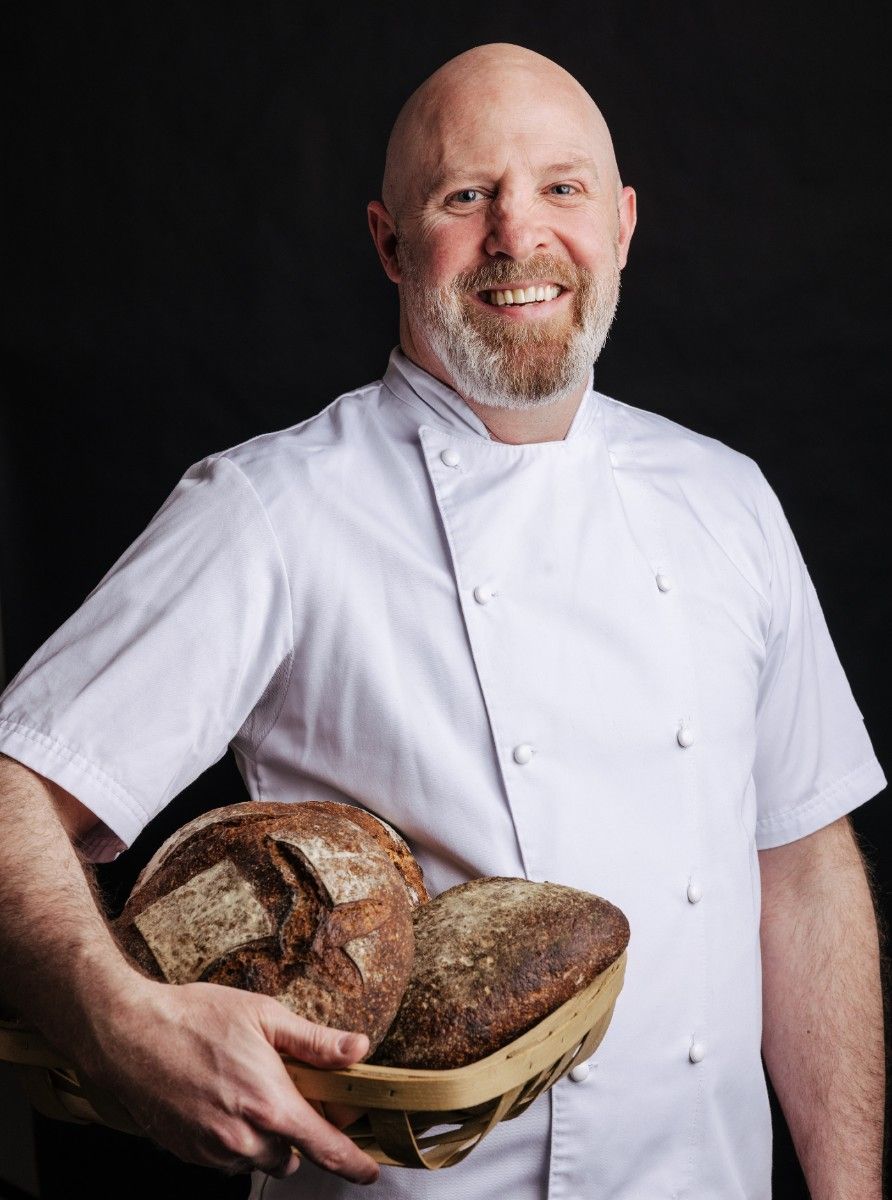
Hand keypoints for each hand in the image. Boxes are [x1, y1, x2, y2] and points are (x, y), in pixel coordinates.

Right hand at [77, 975, 378, 1182]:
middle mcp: (244, 1137)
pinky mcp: (189, 1154)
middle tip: (287, 1091)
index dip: (352, 1163)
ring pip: (259, 1159)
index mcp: (269, 1103)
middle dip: (297, 1131)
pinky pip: (228, 1159)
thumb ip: (314, 1040)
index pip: (325, 1147)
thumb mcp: (263, 1015)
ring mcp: (214, 1150)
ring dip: (265, 1136)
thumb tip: (357, 1049)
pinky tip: (222, 1101)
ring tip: (248, 1090)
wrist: (128, 1035)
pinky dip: (235, 1138)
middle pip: (292, 1155)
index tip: (369, 1171)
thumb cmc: (195, 1018)